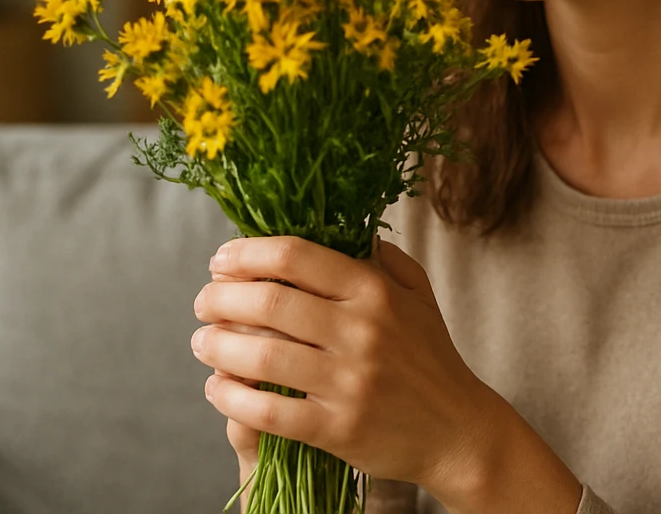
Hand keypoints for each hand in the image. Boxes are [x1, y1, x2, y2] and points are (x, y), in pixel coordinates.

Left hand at [191, 234, 504, 494]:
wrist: (457, 431)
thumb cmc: (431, 358)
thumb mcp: (418, 296)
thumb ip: (383, 259)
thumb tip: (343, 228)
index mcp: (376, 291)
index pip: (296, 257)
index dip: (247, 253)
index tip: (220, 260)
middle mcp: (362, 330)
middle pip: (269, 302)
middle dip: (220, 298)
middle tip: (202, 302)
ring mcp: (350, 381)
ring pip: (261, 356)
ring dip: (217, 345)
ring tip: (202, 342)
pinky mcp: (338, 428)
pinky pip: (268, 411)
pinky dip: (232, 397)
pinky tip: (218, 388)